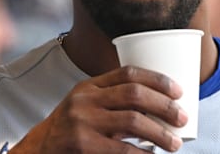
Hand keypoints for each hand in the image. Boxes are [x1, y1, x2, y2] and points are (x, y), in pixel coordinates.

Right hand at [10, 66, 187, 152]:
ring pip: (133, 121)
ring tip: (175, 143)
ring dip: (160, 132)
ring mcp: (83, 122)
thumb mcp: (85, 105)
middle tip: (182, 117)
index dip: (157, 79)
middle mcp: (86, 99)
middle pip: (135, 95)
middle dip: (164, 105)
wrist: (37, 151)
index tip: (178, 91)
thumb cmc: (70, 129)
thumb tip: (159, 103)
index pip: (128, 73)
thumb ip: (112, 99)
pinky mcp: (82, 145)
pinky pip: (121, 149)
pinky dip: (142, 153)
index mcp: (90, 86)